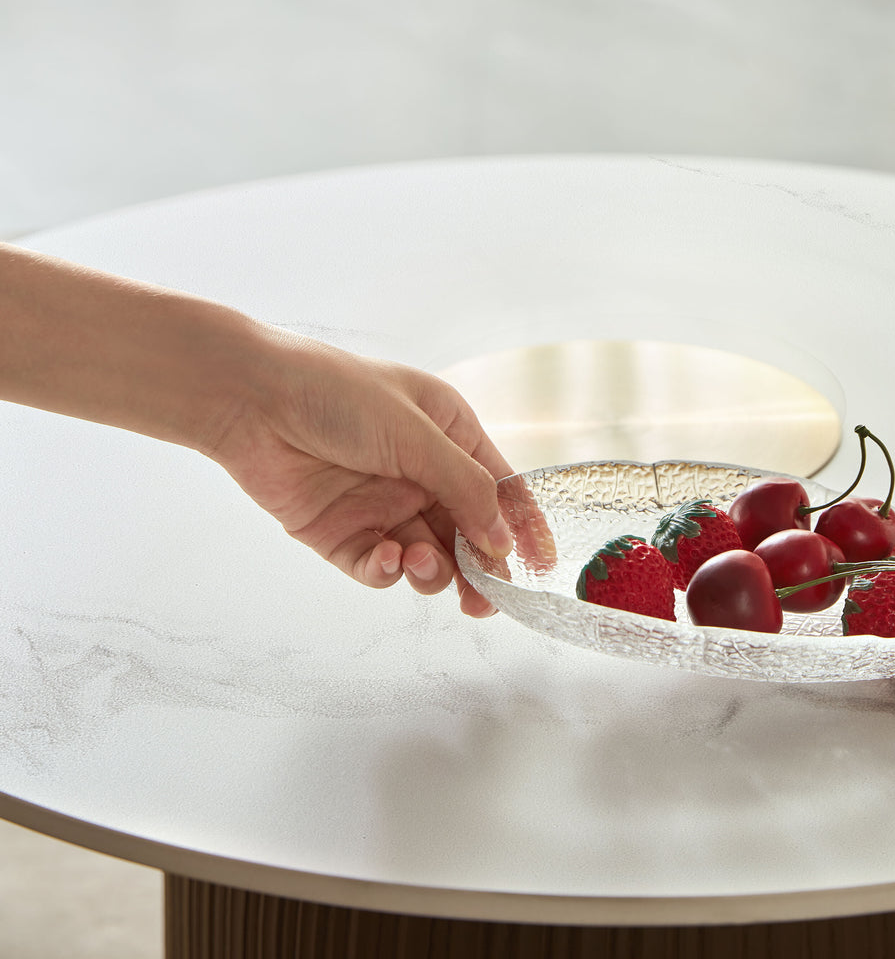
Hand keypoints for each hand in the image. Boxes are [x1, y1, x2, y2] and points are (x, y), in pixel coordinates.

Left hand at [209, 330, 513, 615]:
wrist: (251, 400)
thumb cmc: (337, 394)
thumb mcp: (416, 434)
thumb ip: (464, 486)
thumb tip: (502, 539)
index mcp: (448, 436)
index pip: (498, 488)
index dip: (522, 527)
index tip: (541, 566)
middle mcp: (419, 473)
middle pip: (464, 534)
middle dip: (477, 569)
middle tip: (484, 601)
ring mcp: (381, 505)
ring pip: (425, 557)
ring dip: (432, 570)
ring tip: (421, 564)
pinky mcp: (341, 533)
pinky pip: (376, 566)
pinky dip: (386, 571)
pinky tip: (385, 557)